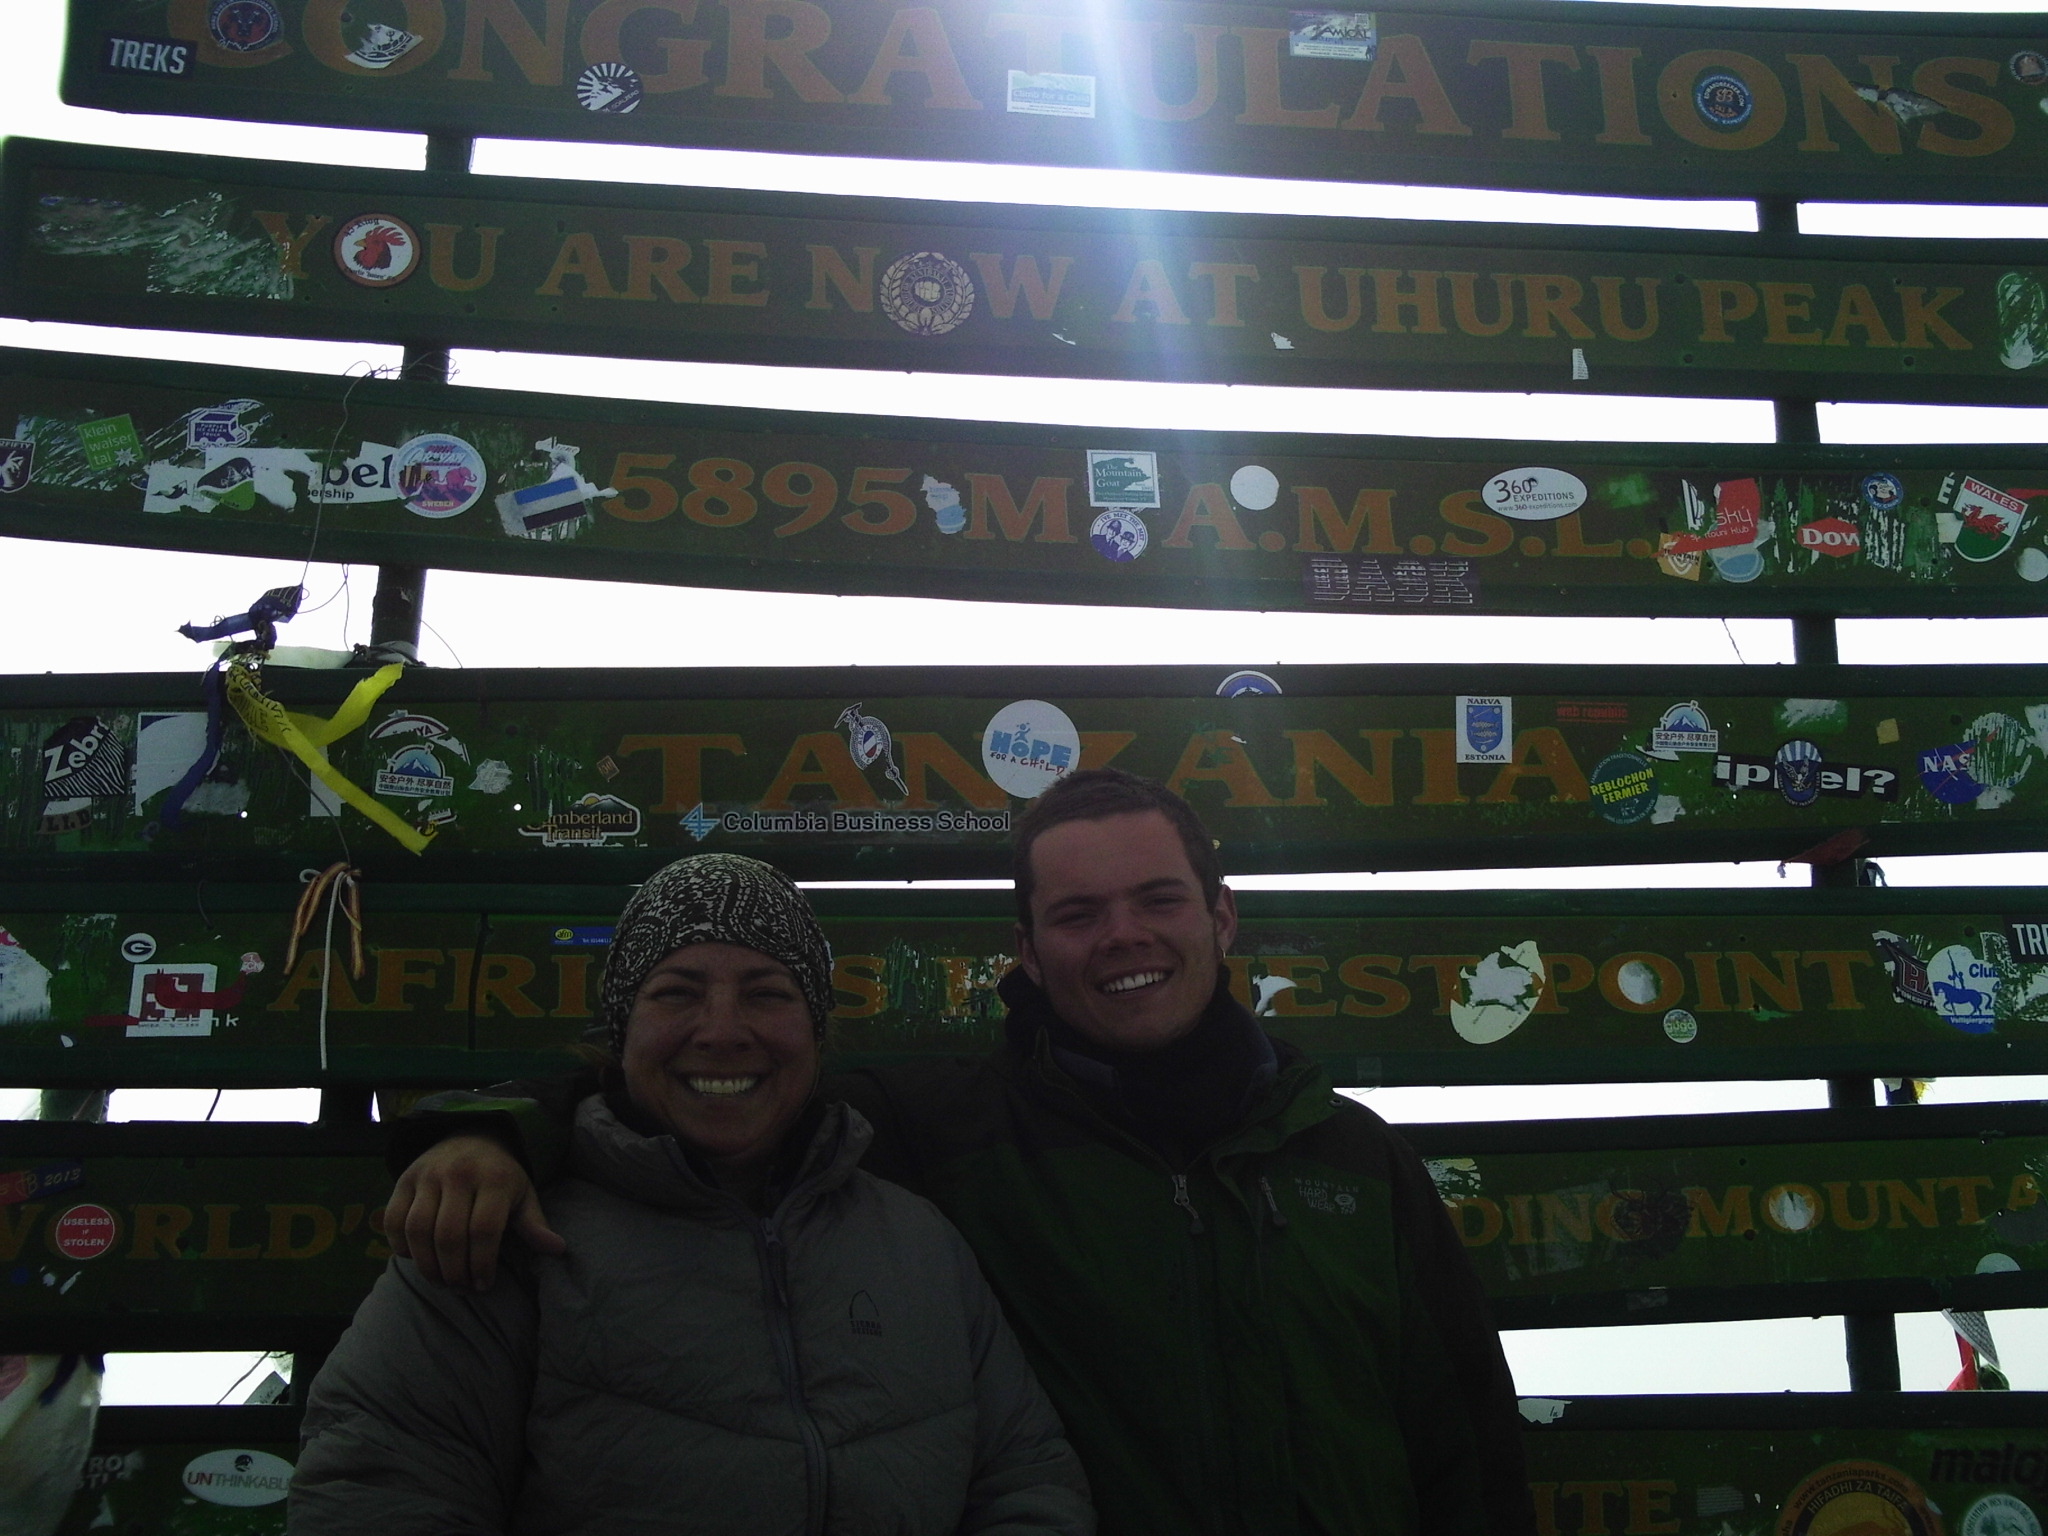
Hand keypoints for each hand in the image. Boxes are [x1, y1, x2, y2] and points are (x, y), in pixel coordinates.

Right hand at [384, 1134, 566, 1290]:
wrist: (470, 1135)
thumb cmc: (500, 1175)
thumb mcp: (523, 1194)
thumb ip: (535, 1224)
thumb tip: (557, 1250)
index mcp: (495, 1178)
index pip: (484, 1230)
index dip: (482, 1264)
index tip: (484, 1285)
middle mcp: (459, 1174)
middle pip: (449, 1235)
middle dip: (454, 1272)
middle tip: (461, 1288)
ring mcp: (428, 1175)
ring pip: (418, 1230)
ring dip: (427, 1265)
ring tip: (441, 1281)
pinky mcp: (404, 1180)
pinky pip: (394, 1221)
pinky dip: (401, 1246)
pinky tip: (417, 1258)